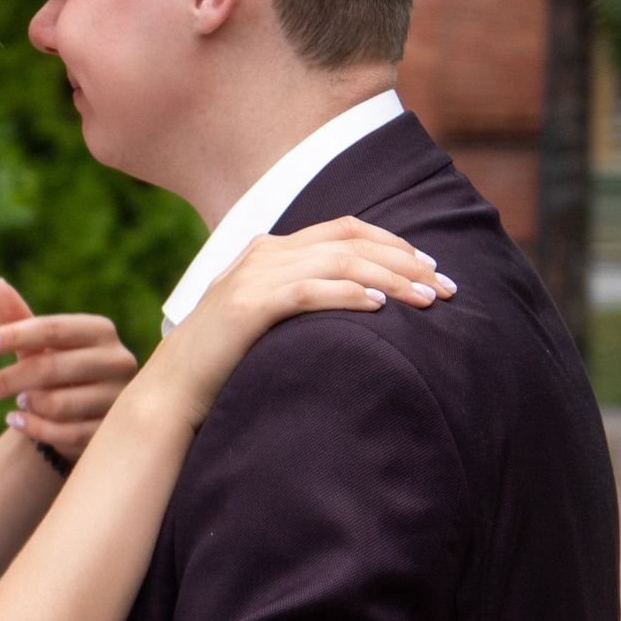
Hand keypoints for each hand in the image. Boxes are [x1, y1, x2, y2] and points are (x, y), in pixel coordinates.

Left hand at [0, 279, 139, 461]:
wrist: (88, 414)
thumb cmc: (61, 370)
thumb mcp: (40, 346)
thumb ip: (18, 318)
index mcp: (100, 331)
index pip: (51, 329)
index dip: (13, 335)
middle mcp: (118, 360)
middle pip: (51, 368)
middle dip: (9, 379)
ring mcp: (119, 398)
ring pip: (58, 404)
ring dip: (29, 405)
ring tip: (21, 403)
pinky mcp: (113, 430)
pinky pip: (65, 434)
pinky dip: (34, 428)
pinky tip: (17, 421)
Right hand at [143, 217, 452, 431]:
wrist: (172, 390)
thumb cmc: (225, 362)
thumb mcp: (265, 316)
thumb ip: (301, 296)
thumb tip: (362, 302)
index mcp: (271, 249)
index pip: (346, 230)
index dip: (394, 243)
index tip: (432, 267)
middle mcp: (265, 253)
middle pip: (352, 242)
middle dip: (407, 262)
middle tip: (447, 287)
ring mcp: (254, 276)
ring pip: (340, 262)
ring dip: (391, 278)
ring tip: (427, 300)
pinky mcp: (247, 306)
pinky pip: (309, 291)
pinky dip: (348, 295)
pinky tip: (379, 308)